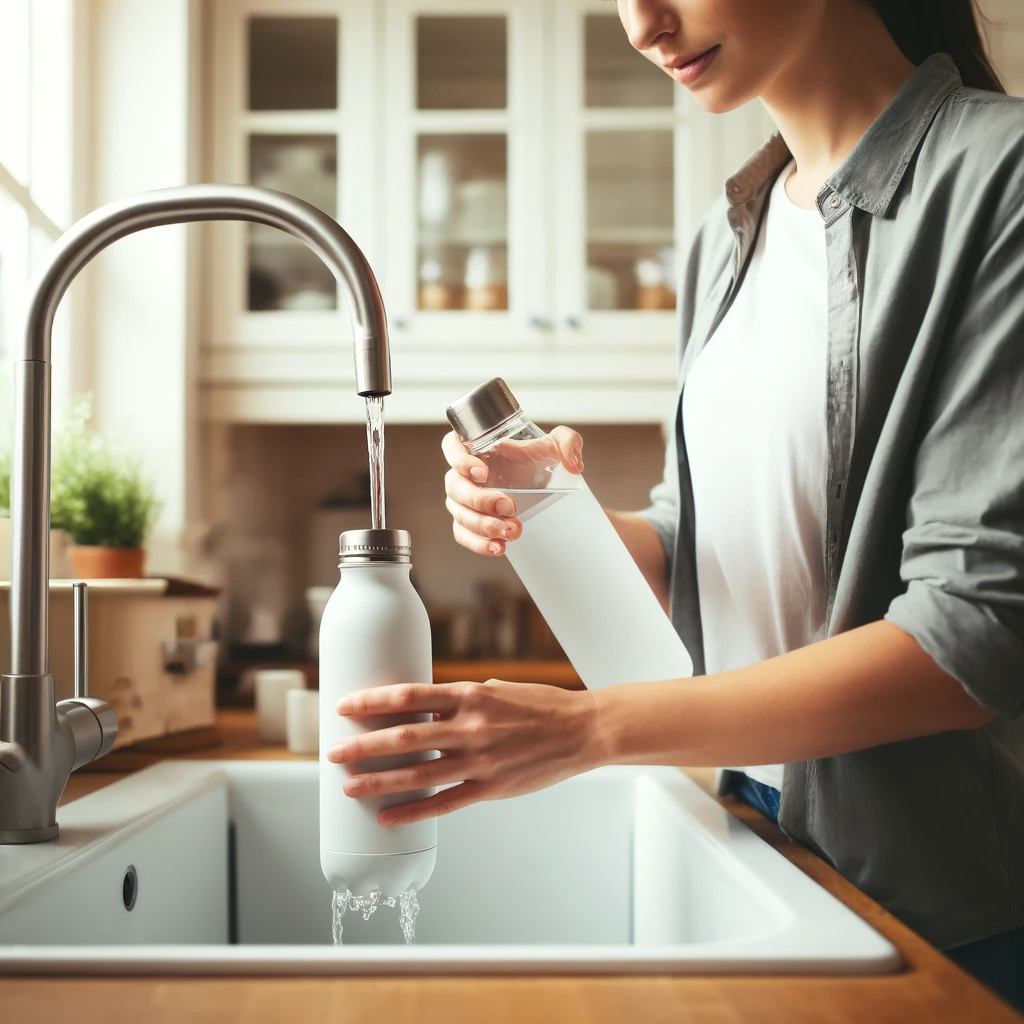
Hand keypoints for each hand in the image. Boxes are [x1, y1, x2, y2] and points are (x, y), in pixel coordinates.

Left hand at [327, 679, 603, 825]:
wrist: (582, 731)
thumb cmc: (539, 706)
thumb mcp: (495, 690)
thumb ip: (459, 701)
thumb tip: (422, 710)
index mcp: (470, 695)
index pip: (408, 697)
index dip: (372, 701)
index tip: (345, 706)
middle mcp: (470, 727)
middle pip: (404, 738)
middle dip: (363, 746)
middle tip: (333, 752)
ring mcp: (479, 760)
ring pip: (417, 774)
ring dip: (378, 781)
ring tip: (348, 787)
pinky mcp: (490, 788)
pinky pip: (443, 803)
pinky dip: (412, 811)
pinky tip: (387, 817)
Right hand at [442, 426, 583, 556]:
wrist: (541, 489)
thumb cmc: (539, 462)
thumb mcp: (557, 445)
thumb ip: (567, 442)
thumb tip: (572, 464)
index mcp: (476, 448)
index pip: (452, 447)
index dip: (459, 459)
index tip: (482, 472)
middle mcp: (464, 474)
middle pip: (455, 486)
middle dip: (480, 500)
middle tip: (509, 507)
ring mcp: (464, 501)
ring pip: (459, 514)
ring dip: (482, 525)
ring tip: (510, 531)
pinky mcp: (469, 524)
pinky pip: (463, 535)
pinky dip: (478, 544)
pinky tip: (499, 547)